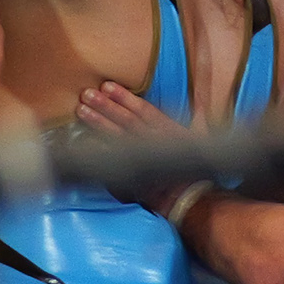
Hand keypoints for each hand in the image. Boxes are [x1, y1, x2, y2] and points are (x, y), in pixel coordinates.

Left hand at [72, 79, 192, 202]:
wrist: (189, 196)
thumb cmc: (196, 167)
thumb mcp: (201, 137)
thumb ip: (195, 115)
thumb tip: (192, 98)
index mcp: (170, 130)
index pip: (144, 110)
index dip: (125, 98)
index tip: (108, 86)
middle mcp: (154, 141)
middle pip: (126, 120)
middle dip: (106, 106)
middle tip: (87, 95)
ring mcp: (143, 157)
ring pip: (118, 136)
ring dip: (99, 123)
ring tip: (82, 111)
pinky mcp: (134, 172)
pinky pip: (115, 159)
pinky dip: (101, 150)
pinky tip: (86, 142)